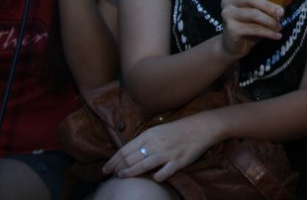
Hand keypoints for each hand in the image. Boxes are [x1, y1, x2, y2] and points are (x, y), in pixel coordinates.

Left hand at [102, 114, 219, 181]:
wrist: (200, 127)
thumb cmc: (177, 130)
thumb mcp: (158, 131)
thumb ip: (144, 141)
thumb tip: (128, 153)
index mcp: (149, 135)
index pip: (125, 149)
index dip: (113, 160)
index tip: (105, 168)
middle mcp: (155, 144)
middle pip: (130, 159)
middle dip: (117, 168)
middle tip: (110, 175)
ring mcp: (166, 154)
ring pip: (141, 166)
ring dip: (129, 173)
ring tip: (121, 177)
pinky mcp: (177, 162)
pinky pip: (162, 174)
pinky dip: (154, 178)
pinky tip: (151, 179)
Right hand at [219, 0, 295, 57]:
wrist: (234, 45)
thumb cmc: (250, 23)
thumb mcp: (263, 10)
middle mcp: (228, 1)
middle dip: (268, 5)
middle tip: (282, 13)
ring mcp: (227, 15)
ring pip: (252, 14)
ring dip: (269, 21)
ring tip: (279, 26)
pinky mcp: (230, 29)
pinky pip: (252, 29)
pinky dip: (267, 33)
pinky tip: (277, 36)